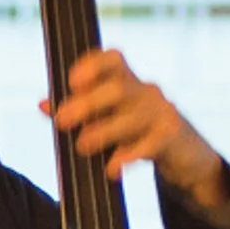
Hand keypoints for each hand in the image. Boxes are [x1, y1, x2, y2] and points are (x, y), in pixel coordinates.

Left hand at [44, 49, 229, 209]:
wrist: (187, 156)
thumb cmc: (138, 134)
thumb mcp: (108, 120)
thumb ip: (78, 111)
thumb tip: (42, 104)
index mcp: (127, 81)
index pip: (112, 59)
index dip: (92, 65)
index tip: (72, 81)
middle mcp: (145, 90)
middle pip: (118, 88)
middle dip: (87, 104)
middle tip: (62, 121)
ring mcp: (161, 111)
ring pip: (132, 116)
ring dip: (104, 131)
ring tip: (82, 146)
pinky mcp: (173, 135)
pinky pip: (149, 143)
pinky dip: (128, 156)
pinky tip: (112, 168)